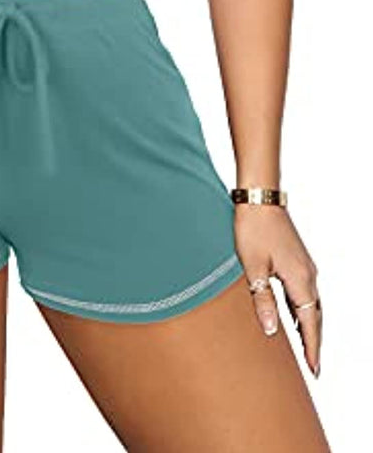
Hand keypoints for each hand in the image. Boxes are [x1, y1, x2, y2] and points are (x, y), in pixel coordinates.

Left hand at [234, 203, 321, 376]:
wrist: (259, 197)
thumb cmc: (253, 229)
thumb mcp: (252, 267)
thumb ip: (262, 299)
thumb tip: (272, 331)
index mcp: (300, 279)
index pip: (310, 322)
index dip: (312, 347)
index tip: (314, 369)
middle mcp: (308, 274)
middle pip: (315, 315)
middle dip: (314, 341)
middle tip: (313, 366)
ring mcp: (304, 265)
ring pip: (311, 303)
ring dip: (308, 325)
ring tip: (304, 347)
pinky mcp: (297, 258)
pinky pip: (304, 291)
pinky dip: (302, 308)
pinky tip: (293, 315)